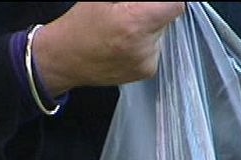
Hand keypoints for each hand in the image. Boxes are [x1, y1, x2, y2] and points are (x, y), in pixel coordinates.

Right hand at [32, 2, 185, 95]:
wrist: (65, 60)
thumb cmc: (80, 24)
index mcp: (134, 23)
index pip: (175, 6)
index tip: (159, 0)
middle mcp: (145, 46)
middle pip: (167, 19)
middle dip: (153, 11)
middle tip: (130, 11)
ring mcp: (148, 62)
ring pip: (161, 34)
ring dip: (150, 27)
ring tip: (124, 29)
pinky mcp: (147, 71)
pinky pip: (156, 49)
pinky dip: (146, 42)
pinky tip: (125, 43)